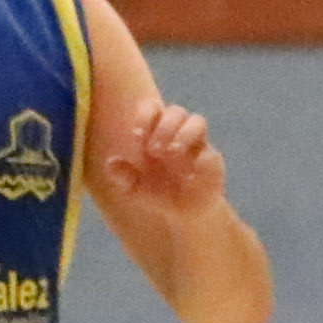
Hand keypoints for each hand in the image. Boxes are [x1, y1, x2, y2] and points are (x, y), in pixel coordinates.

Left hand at [100, 99, 226, 217]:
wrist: (187, 213)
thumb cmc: (159, 194)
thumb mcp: (136, 190)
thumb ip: (124, 176)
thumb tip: (110, 163)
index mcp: (157, 132)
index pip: (153, 109)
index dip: (146, 116)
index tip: (136, 135)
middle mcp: (179, 132)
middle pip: (177, 111)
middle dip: (164, 126)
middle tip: (153, 150)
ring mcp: (198, 144)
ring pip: (198, 121)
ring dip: (184, 133)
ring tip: (173, 152)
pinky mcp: (212, 158)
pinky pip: (209, 151)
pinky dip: (198, 158)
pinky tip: (187, 174)